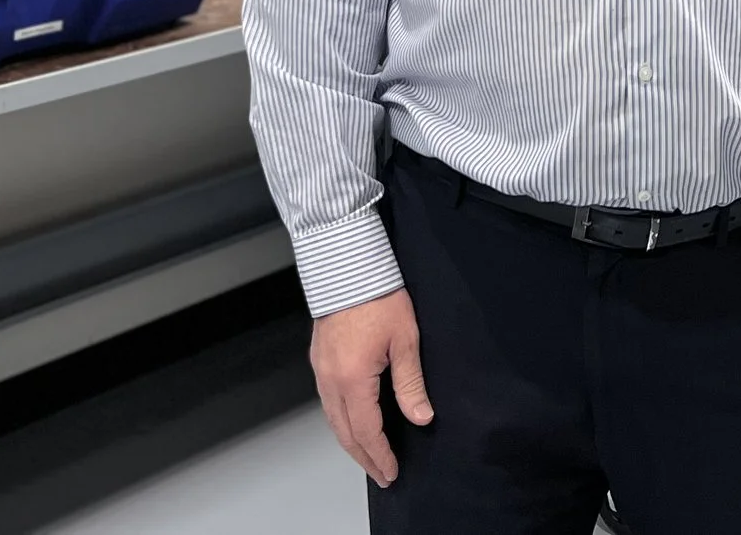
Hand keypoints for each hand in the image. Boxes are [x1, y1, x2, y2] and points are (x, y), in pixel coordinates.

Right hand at [310, 289, 432, 486]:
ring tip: (369, 456)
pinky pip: (327, 402)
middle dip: (364, 457)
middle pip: (345, 433)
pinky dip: (341, 421)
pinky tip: (353, 423)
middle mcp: (330, 380)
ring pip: (333, 419)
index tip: (391, 472)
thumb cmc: (379, 297)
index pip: (367, 431)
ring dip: (351, 442)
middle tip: (381, 475)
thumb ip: (411, 384)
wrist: (348, 265)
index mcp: (353, 379)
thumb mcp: (405, 340)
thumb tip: (421, 417)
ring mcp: (321, 370)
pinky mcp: (319, 359)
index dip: (380, 455)